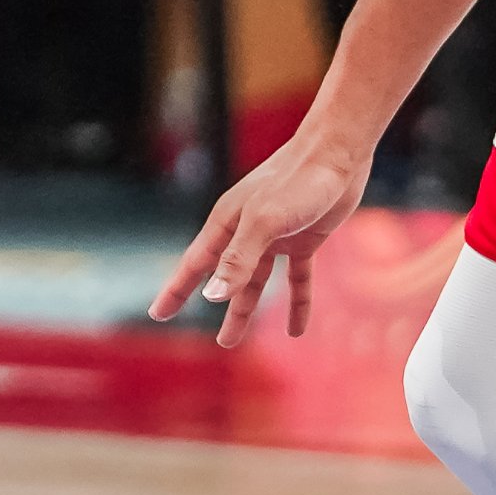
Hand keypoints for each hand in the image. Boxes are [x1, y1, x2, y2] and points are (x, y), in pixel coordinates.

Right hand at [153, 137, 365, 346]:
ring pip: (256, 283)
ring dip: (247, 310)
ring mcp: (276, 237)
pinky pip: (297, 279)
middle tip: (207, 340)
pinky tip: (297, 329)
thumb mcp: (264, 222)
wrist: (338, 154)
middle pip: (226, 279)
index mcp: (228, 224)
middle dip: (216, 309)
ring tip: (232, 340)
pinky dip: (297, 303)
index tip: (157, 314)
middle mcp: (247, 232)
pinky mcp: (305, 239)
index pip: (195, 265)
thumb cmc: (297, 181)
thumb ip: (238, 259)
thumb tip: (211, 296)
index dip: (176, 290)